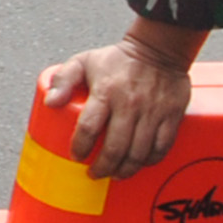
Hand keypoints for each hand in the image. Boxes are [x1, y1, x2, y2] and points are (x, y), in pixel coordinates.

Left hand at [37, 35, 194, 179]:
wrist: (158, 48)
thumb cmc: (117, 59)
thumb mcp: (84, 61)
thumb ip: (63, 80)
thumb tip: (50, 103)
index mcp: (106, 92)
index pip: (89, 127)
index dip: (80, 146)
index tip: (76, 156)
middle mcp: (130, 104)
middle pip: (115, 148)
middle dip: (103, 167)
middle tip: (95, 173)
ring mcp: (152, 112)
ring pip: (139, 153)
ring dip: (125, 169)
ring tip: (115, 174)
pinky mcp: (172, 116)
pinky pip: (162, 147)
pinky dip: (150, 160)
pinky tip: (140, 163)